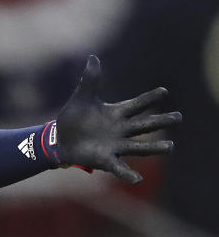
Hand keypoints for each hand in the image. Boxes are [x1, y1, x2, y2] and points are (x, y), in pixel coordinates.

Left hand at [55, 56, 181, 183]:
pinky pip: (119, 168)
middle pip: (144, 125)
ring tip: (170, 146)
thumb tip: (93, 57)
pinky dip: (128, 174)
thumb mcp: (82, 97)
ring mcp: (115, 146)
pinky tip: (137, 178)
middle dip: (160, 121)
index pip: (137, 104)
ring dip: (154, 147)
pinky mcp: (105, 159)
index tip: (164, 91)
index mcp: (117, 113)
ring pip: (139, 147)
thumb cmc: (74, 118)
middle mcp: (120, 130)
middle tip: (178, 117)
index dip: (149, 98)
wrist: (59, 139)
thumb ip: (90, 80)